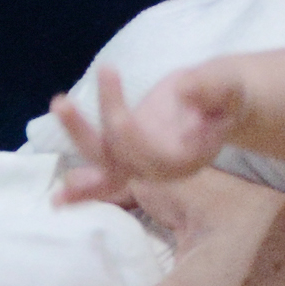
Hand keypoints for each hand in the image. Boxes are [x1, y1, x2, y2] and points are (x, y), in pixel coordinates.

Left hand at [54, 66, 244, 203]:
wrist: (221, 102)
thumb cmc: (228, 94)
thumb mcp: (227, 85)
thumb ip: (211, 88)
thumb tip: (184, 91)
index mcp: (190, 158)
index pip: (154, 156)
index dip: (129, 135)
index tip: (114, 95)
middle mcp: (165, 170)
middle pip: (122, 161)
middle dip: (92, 135)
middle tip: (65, 102)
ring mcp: (145, 165)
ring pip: (106, 162)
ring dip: (79, 136)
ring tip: (60, 104)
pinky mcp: (130, 156)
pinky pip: (105, 174)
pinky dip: (83, 189)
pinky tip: (57, 200)